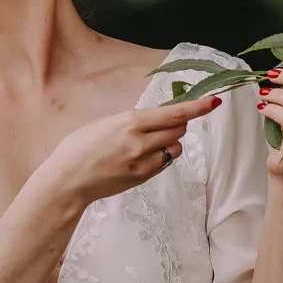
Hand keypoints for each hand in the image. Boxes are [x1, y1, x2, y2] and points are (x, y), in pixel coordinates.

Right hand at [31, 95, 221, 211]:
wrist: (68, 181)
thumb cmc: (79, 147)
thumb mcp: (104, 122)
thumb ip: (132, 120)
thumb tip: (156, 118)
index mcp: (130, 123)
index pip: (174, 114)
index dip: (197, 107)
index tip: (214, 102)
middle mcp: (140, 143)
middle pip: (179, 130)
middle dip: (176, 123)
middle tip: (163, 121)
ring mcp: (143, 163)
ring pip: (175, 147)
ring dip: (170, 141)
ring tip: (148, 141)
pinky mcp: (143, 178)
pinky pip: (165, 162)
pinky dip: (161, 155)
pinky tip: (143, 154)